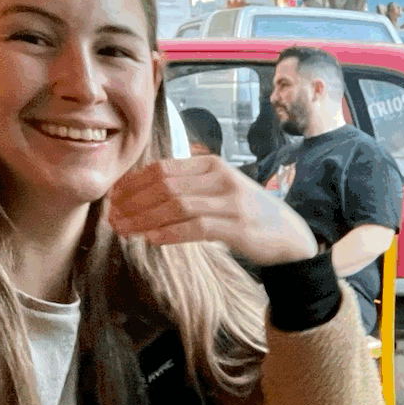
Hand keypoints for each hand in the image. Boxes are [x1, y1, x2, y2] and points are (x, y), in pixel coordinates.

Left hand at [106, 156, 316, 264]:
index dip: (133, 183)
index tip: (114, 199)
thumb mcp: (219, 191)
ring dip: (145, 219)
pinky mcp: (238, 227)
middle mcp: (221, 178)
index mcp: (212, 165)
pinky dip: (170, 233)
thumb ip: (189, 187)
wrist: (290, 237)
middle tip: (113, 218)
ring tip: (125, 231)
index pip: (163, 168)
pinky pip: (196, 227)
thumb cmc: (249, 215)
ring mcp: (231, 202)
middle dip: (134, 202)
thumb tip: (143, 195)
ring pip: (176, 205)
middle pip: (165, 185)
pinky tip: (152, 239)